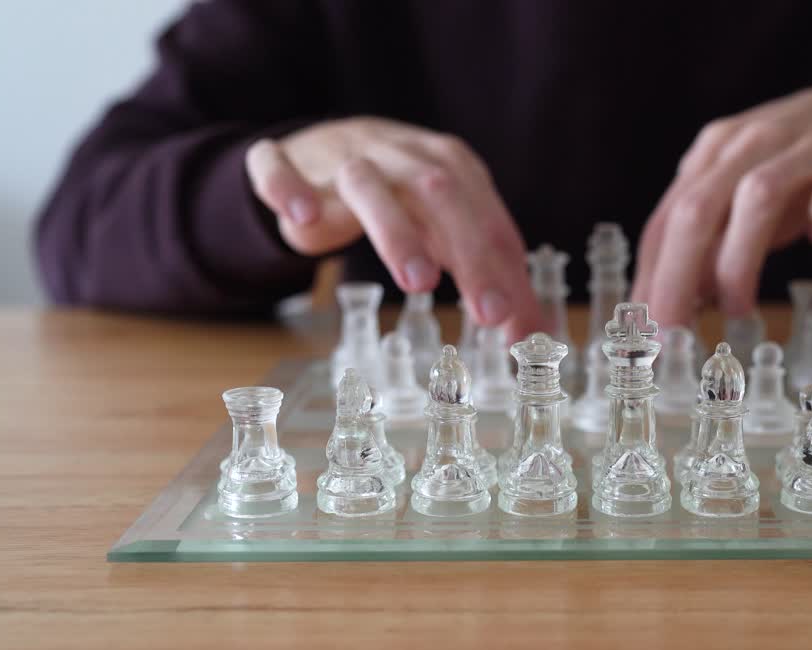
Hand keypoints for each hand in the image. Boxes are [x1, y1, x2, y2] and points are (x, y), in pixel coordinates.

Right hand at [244, 117, 538, 333]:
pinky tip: (304, 217)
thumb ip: (486, 278)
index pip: (485, 216)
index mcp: (448, 167)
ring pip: (368, 184)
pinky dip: (289, 188)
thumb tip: (532, 337)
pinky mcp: (285, 163)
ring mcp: (340, 157)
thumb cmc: (395, 198)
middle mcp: (399, 155)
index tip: (514, 321)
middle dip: (469, 252)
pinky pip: (279, 168)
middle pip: (439, 194)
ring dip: (395, 230)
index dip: (503, 269)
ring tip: (418, 282)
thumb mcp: (445, 232)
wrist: (314, 151)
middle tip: (489, 312)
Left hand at [631, 82, 811, 325]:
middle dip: (676, 277)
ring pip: (756, 196)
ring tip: (736, 309)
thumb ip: (711, 242)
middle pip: (697, 209)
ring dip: (738, 259)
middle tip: (672, 332)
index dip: (649, 278)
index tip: (642, 329)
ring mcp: (806, 145)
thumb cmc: (803, 167)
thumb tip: (675, 302)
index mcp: (714, 156)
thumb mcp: (744, 200)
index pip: (666, 220)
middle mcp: (751, 144)